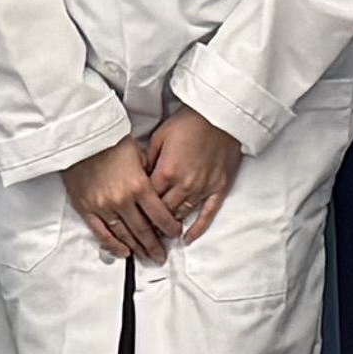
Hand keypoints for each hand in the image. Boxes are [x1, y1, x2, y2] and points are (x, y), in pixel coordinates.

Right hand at [62, 136, 174, 267]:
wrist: (80, 136)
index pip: (160, 216)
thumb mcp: (139, 153)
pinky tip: (124, 252)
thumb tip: (159, 190)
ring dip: (137, 248)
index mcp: (139, 186)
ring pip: (124, 235)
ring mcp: (103, 207)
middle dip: (155, 246)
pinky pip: (101, 233)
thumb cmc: (109, 140)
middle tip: (162, 255)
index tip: (174, 234)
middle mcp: (122, 200)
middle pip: (143, 231)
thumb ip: (149, 175)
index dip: (170, 228)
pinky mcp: (86, 209)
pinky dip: (113, 245)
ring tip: (146, 256)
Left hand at [142, 104, 242, 242]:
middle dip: (152, 223)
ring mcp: (203, 188)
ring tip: (160, 236)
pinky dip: (197, 228)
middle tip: (143, 233)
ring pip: (182, 215)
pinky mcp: (219, 188)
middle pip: (163, 212)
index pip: (148, 199)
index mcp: (166, 171)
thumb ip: (148, 159)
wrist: (220, 114)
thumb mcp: (160, 135)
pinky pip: (207, 214)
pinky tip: (188, 239)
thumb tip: (138, 176)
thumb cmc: (189, 121)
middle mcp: (184, 184)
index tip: (132, 219)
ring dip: (171, 227)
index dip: (139, 210)